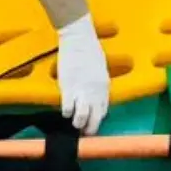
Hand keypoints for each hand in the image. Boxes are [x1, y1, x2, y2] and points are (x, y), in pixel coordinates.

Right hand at [56, 14, 109, 133]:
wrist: (79, 39)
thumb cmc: (90, 50)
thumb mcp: (100, 69)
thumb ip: (99, 85)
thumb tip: (95, 97)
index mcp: (105, 86)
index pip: (104, 111)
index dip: (97, 119)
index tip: (92, 122)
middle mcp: (96, 92)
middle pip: (95, 119)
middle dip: (89, 129)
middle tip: (83, 131)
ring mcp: (82, 91)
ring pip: (81, 118)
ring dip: (78, 123)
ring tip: (74, 122)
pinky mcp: (68, 88)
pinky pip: (68, 109)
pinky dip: (66, 113)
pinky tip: (65, 110)